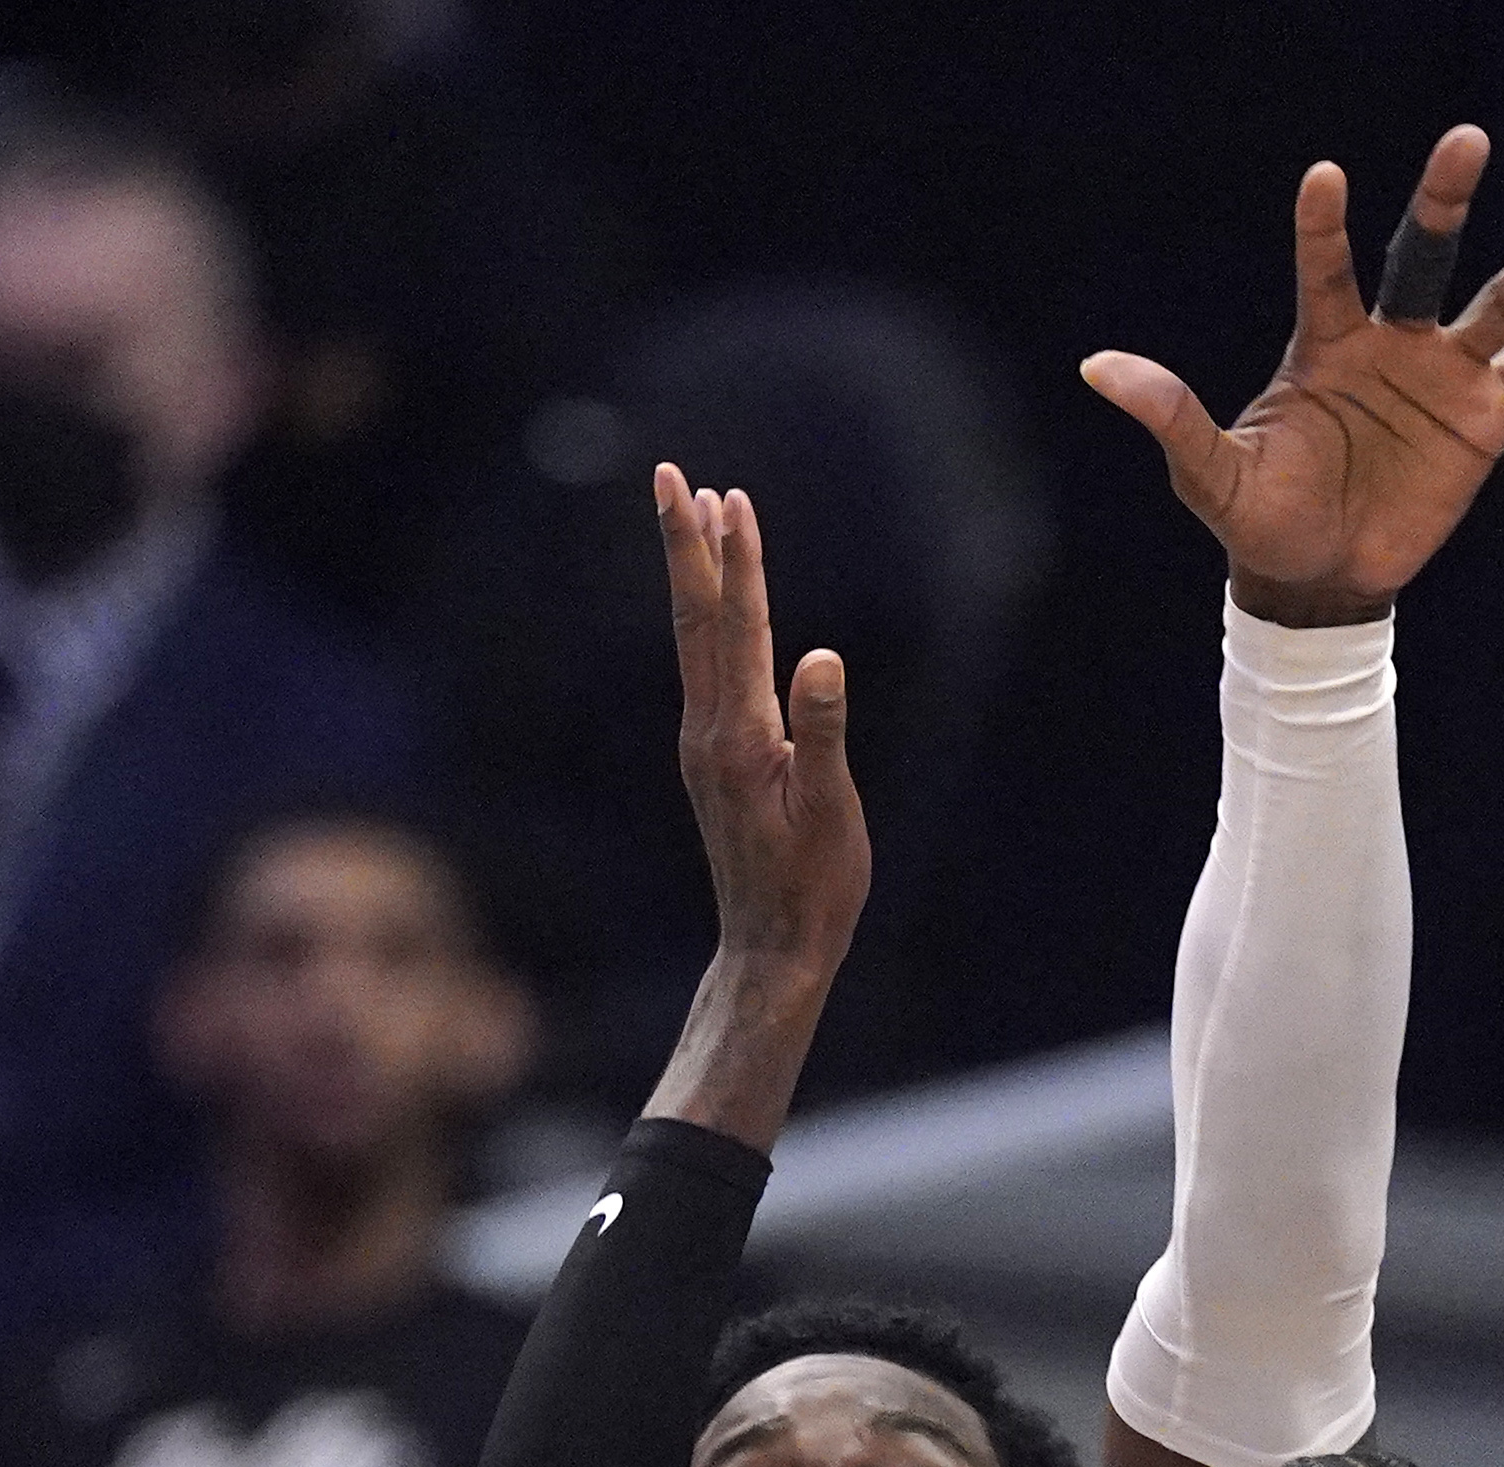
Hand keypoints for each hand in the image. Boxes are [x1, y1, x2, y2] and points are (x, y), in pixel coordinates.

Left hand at [658, 464, 865, 969]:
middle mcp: (708, 732)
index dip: (735, 560)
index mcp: (738, 738)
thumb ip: (823, 731)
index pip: (737, 628)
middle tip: (672, 476)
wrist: (770, 952)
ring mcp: (704, 746)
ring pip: (696, 640)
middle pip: (696, 619)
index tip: (728, 496)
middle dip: (686, 544)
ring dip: (696, 573)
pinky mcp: (712, 760)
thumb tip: (821, 656)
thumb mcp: (830, 812)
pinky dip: (710, 620)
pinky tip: (719, 606)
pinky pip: (706, 669)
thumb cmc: (813, 889)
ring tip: (699, 514)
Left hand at [1082, 125, 1503, 624]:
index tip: (1324, 178)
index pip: (1326, 269)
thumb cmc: (1261, 522)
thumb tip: (1099, 368)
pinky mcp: (1487, 422)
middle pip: (1424, 256)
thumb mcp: (1210, 475)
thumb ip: (1172, 416)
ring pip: (1498, 299)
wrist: (1323, 583)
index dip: (1323, 228)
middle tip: (1466, 139)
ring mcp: (1445, 377)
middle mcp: (1391, 344)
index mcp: (1325, 345)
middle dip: (1444, 199)